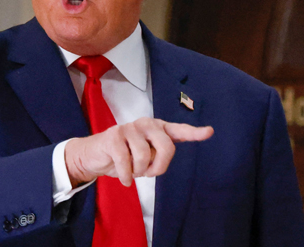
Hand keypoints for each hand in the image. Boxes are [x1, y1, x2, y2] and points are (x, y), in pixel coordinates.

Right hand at [65, 117, 212, 186]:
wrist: (94, 156)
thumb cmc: (124, 157)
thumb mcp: (145, 157)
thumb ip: (158, 155)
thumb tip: (162, 160)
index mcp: (157, 129)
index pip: (179, 130)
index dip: (195, 132)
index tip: (209, 132)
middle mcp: (146, 124)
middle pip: (166, 147)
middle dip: (159, 166)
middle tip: (148, 173)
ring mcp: (129, 128)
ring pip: (145, 156)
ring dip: (138, 171)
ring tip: (132, 170)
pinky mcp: (113, 136)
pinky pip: (126, 162)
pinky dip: (126, 176)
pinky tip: (123, 178)